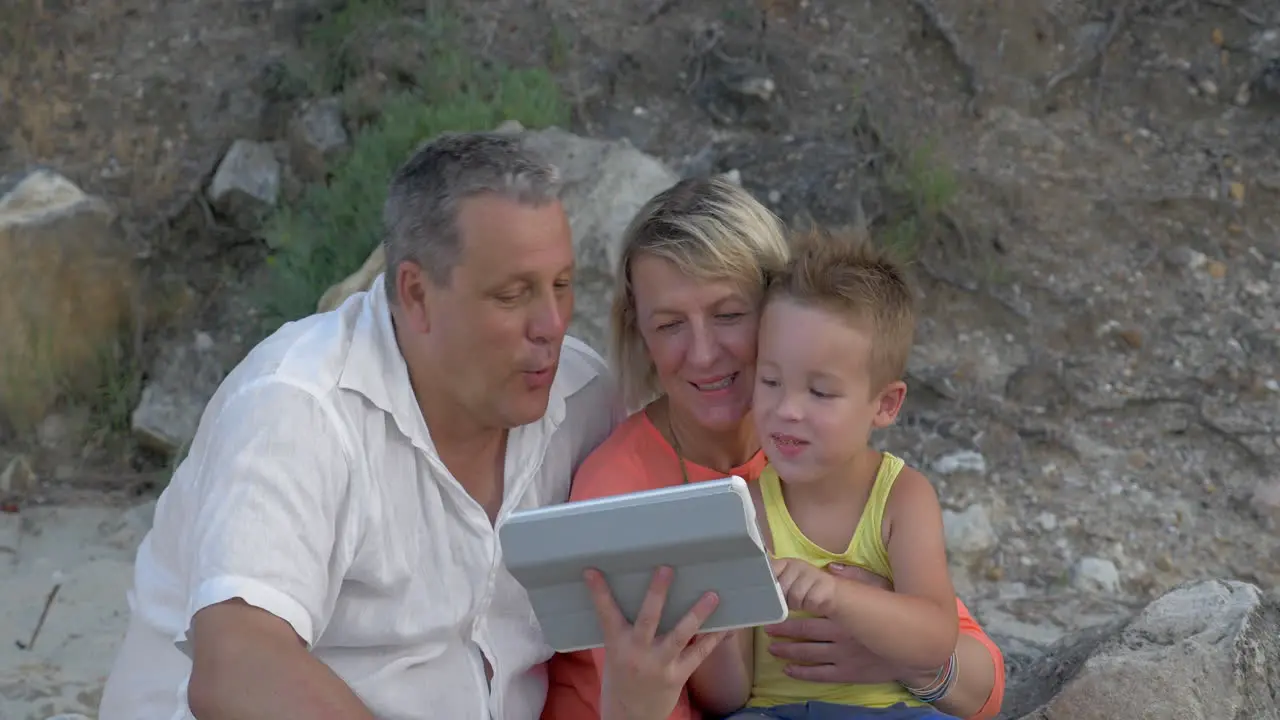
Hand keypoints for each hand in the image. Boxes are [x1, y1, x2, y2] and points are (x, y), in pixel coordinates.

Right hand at [586, 566, 728, 719]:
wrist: (629, 716)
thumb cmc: (622, 676)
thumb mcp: (616, 652)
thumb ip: (625, 628)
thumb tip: (644, 594)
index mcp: (617, 644)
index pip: (605, 614)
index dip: (599, 592)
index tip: (592, 571)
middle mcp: (637, 653)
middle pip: (648, 619)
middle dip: (657, 593)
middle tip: (666, 568)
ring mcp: (659, 665)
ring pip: (680, 635)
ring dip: (697, 614)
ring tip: (713, 595)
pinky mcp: (678, 676)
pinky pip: (699, 654)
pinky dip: (714, 639)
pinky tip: (727, 625)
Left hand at [764, 562, 901, 683]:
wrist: (917, 650)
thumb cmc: (899, 613)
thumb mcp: (882, 588)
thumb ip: (857, 577)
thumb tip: (831, 568)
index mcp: (847, 612)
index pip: (812, 606)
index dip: (792, 604)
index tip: (777, 602)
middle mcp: (842, 634)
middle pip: (805, 631)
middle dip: (783, 630)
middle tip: (768, 627)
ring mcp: (844, 656)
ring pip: (808, 653)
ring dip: (787, 651)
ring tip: (772, 647)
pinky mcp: (848, 673)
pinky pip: (819, 674)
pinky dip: (801, 672)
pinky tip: (788, 670)